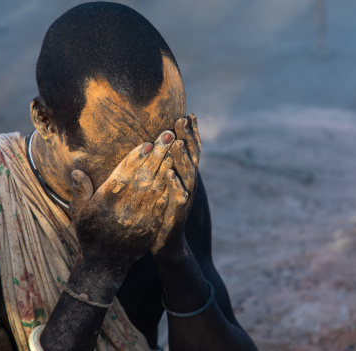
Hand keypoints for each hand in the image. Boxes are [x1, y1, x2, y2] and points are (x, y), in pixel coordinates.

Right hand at [69, 131, 175, 271]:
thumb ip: (80, 190)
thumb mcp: (78, 212)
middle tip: (169, 134)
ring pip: (156, 187)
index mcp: (105, 202)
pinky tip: (176, 172)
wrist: (104, 264)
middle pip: (144, 177)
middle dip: (158, 154)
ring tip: (177, 147)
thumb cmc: (89, 233)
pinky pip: (162, 204)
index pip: (123, 176)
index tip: (147, 143)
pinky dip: (170, 187)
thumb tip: (77, 170)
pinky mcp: (151, 226)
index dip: (136, 159)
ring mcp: (140, 218)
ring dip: (167, 166)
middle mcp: (124, 209)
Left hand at [151, 114, 200, 254]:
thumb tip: (165, 143)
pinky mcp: (176, 212)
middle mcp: (188, 183)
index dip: (192, 133)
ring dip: (183, 158)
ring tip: (178, 143)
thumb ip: (169, 164)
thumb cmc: (164, 210)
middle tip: (182, 119)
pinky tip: (168, 173)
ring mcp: (184, 197)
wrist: (168, 242)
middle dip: (188, 137)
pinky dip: (174, 184)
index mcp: (185, 175)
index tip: (189, 113)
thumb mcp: (167, 185)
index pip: (191, 149)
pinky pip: (177, 197)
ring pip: (186, 174)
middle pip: (191, 157)